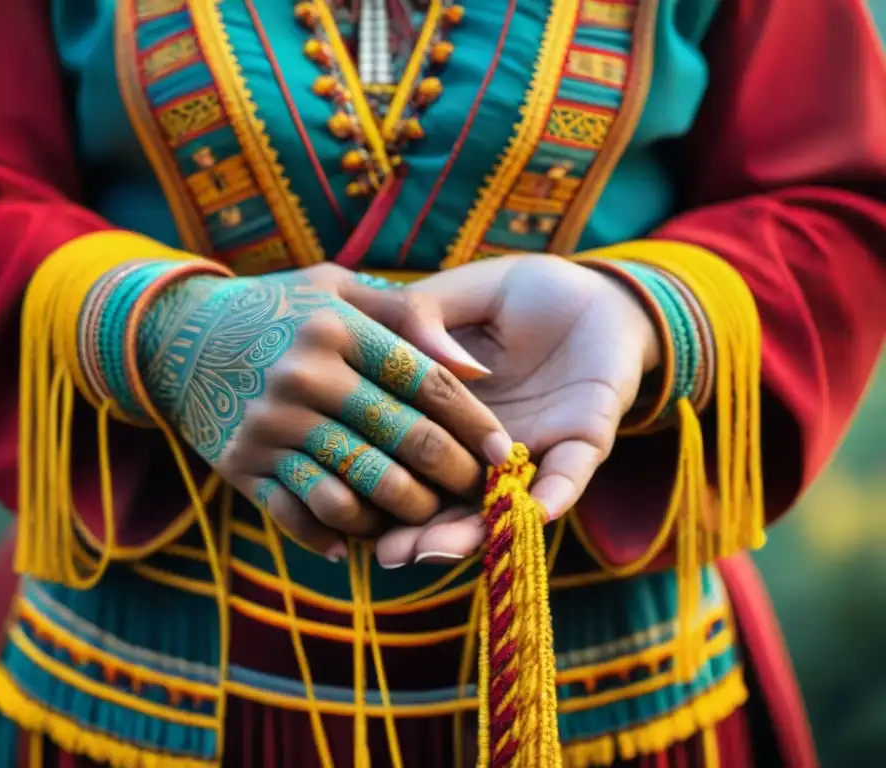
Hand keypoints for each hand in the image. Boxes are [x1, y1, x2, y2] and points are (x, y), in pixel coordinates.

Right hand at [136, 264, 511, 559]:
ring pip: (356, 491)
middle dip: (452, 475)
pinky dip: (334, 536)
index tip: (504, 452)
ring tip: (426, 515)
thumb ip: (410, 315)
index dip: (474, 423)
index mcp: (335, 328)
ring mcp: (268, 427)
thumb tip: (476, 369)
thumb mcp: (337, 286)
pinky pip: (300, 516)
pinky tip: (359, 541)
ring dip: (402, 513)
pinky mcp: (240, 466)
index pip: (424, 382)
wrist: (177, 336)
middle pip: (400, 441)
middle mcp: (302, 378)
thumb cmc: (277, 308)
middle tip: (478, 491)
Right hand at [371, 255, 661, 566]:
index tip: (347, 508)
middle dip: (419, 531)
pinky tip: (533, 513)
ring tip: (436, 551)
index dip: (380, 484)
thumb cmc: (519, 292)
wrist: (591, 286)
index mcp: (449, 416)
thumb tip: (398, 360)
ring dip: (472, 531)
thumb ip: (418, 320)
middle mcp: (487, 445)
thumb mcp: (452, 298)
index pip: (408, 459)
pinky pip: (568, 475)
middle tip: (388, 555)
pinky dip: (552, 495)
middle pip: (447, 499)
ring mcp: (535, 446)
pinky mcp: (585, 438)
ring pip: (500, 502)